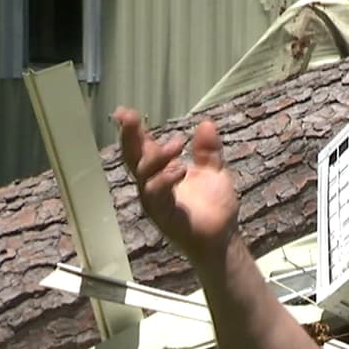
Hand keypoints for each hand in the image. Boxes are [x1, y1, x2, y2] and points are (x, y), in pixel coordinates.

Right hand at [114, 107, 238, 263]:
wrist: (222, 236)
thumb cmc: (214, 205)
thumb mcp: (213, 171)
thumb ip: (208, 150)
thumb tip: (206, 123)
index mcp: (161, 170)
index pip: (142, 146)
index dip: (133, 129)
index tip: (125, 111)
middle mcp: (152, 183)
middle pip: (133, 157)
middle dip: (129, 136)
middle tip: (128, 117)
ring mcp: (154, 200)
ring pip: (144, 174)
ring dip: (156, 157)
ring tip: (176, 146)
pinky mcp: (162, 215)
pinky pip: (157, 195)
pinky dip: (165, 179)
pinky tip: (180, 169)